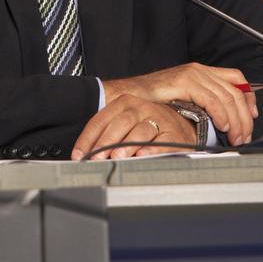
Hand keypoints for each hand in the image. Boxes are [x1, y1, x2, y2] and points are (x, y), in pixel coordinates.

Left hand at [72, 95, 195, 159]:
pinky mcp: (174, 134)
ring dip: (127, 145)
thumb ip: (107, 135)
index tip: (79, 155)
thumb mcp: (127, 124)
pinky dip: (151, 150)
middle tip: (96, 158)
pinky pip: (161, 142)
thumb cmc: (149, 126)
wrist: (183, 126)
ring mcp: (159, 119)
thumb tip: (86, 155)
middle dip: (106, 142)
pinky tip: (143, 156)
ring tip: (117, 157)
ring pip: (140, 131)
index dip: (88, 138)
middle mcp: (142, 108)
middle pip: (120, 123)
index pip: (101, 120)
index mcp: (125, 103)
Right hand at [102, 62, 257, 146]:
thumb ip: (201, 105)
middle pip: (235, 91)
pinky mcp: (184, 82)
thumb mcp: (182, 101)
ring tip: (235, 137)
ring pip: (227, 96)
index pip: (236, 80)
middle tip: (245, 136)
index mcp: (201, 72)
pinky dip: (221, 114)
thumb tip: (222, 122)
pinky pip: (211, 99)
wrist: (126, 97)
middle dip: (245, 116)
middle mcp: (199, 70)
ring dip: (236, 120)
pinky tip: (223, 126)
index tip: (253, 116)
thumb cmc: (151, 103)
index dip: (249, 98)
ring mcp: (192, 74)